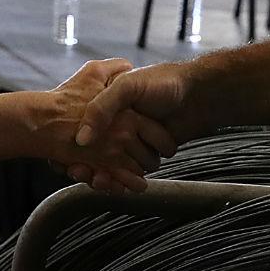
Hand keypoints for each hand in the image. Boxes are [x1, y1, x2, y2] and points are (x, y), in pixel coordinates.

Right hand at [48, 60, 175, 192]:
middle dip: (88, 166)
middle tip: (78, 172)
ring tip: (96, 180)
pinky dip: (122, 182)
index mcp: (113, 109)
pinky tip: (115, 186)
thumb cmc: (163, 83)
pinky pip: (132, 174)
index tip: (68, 161)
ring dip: (104, 177)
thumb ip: (103, 107)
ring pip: (113, 167)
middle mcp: (122, 126)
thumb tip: (82, 139)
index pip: (87, 135)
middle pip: (97, 154)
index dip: (77, 149)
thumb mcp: (126, 87)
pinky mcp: (151, 154)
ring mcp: (137, 141)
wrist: (201, 94)